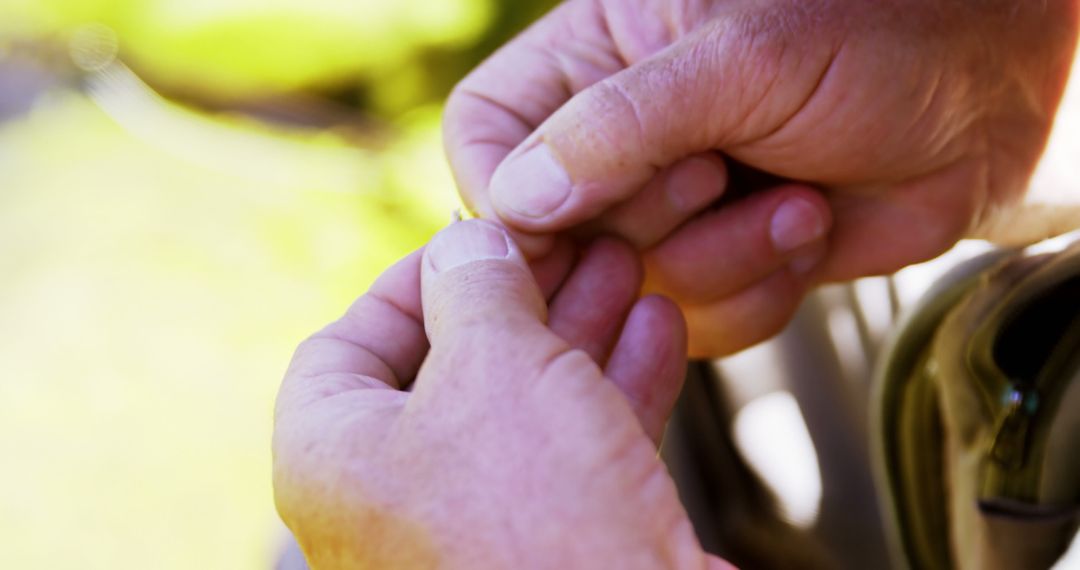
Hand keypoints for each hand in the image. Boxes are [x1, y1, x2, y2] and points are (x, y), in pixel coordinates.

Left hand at [273, 220, 731, 568]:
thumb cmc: (534, 518)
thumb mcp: (495, 367)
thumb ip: (474, 286)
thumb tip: (467, 242)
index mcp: (333, 459)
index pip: (349, 342)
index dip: (415, 277)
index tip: (478, 236)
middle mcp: (391, 499)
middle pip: (451, 365)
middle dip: (522, 295)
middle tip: (573, 242)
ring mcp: (472, 528)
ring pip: (522, 402)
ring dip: (579, 329)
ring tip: (627, 267)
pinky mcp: (549, 546)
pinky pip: (571, 450)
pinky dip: (612, 387)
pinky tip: (657, 327)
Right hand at [444, 0, 1078, 355]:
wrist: (989, 96)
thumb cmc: (875, 35)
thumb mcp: (739, 58)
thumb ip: (617, 126)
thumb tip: (512, 204)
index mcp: (595, 59)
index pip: (487, 137)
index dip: (508, 196)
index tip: (560, 223)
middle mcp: (621, 140)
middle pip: (558, 232)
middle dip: (650, 225)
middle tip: (718, 173)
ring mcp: (674, 210)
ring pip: (632, 289)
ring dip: (721, 261)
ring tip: (794, 197)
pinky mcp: (725, 263)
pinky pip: (699, 323)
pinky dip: (758, 291)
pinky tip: (806, 228)